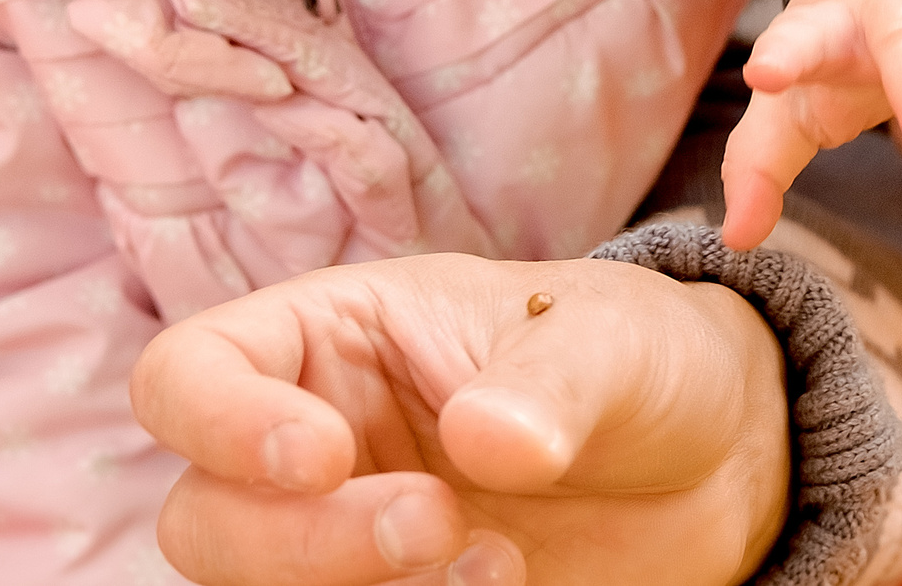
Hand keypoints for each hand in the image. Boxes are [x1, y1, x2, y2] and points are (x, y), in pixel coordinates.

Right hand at [131, 253, 788, 585]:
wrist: (715, 462)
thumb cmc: (638, 361)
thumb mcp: (613, 343)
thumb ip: (549, 381)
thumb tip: (481, 441)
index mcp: (332, 339)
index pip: (187, 376)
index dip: (220, 424)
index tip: (323, 456)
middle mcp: (317, 443)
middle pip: (203, 521)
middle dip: (306, 541)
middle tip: (438, 522)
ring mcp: (348, 539)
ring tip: (499, 568)